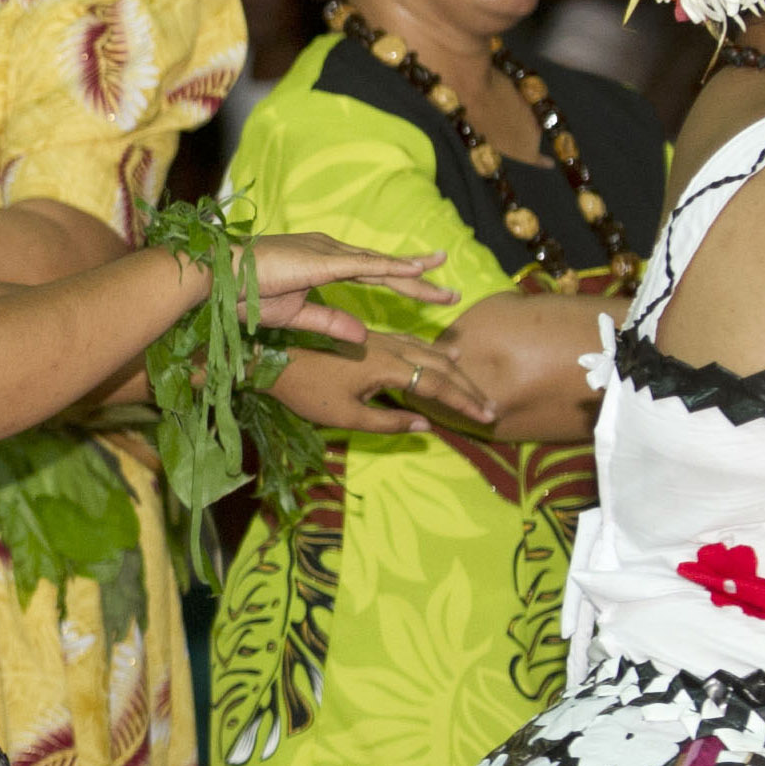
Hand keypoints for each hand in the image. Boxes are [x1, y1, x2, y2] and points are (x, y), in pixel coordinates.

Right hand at [233, 234, 455, 349]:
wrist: (216, 278)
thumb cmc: (243, 295)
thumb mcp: (294, 315)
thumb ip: (329, 322)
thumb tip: (362, 333)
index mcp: (322, 263)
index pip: (371, 273)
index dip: (399, 280)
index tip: (427, 288)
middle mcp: (330, 252)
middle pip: (384, 268)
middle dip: (418, 279)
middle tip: (449, 291)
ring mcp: (327, 253)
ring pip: (381, 265)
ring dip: (415, 273)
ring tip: (444, 277)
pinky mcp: (322, 260)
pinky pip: (366, 265)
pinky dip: (393, 267)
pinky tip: (417, 271)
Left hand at [270, 328, 498, 434]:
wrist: (274, 361)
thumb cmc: (307, 391)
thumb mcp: (346, 416)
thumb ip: (388, 422)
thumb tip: (427, 425)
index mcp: (387, 365)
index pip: (437, 384)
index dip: (464, 401)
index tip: (487, 416)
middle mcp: (390, 347)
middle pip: (440, 366)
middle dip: (467, 388)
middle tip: (490, 407)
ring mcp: (381, 340)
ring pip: (428, 352)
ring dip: (454, 371)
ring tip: (475, 386)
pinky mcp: (372, 340)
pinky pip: (414, 344)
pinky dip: (435, 354)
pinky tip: (445, 356)